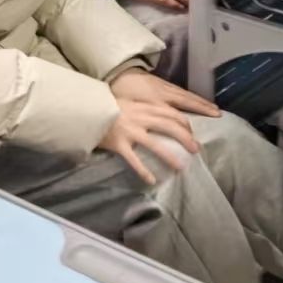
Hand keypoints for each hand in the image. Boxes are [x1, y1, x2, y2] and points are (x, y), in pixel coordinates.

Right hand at [100, 73, 220, 183]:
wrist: (87, 110)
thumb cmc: (109, 107)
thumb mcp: (131, 102)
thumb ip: (146, 108)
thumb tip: (163, 117)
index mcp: (145, 107)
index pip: (172, 113)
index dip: (185, 123)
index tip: (192, 132)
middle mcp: (141, 118)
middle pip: (170, 127)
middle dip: (186, 138)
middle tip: (196, 150)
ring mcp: (130, 132)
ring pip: (155, 145)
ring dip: (170, 157)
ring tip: (181, 167)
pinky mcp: (119, 144)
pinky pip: (134, 160)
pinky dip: (144, 171)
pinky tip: (152, 181)